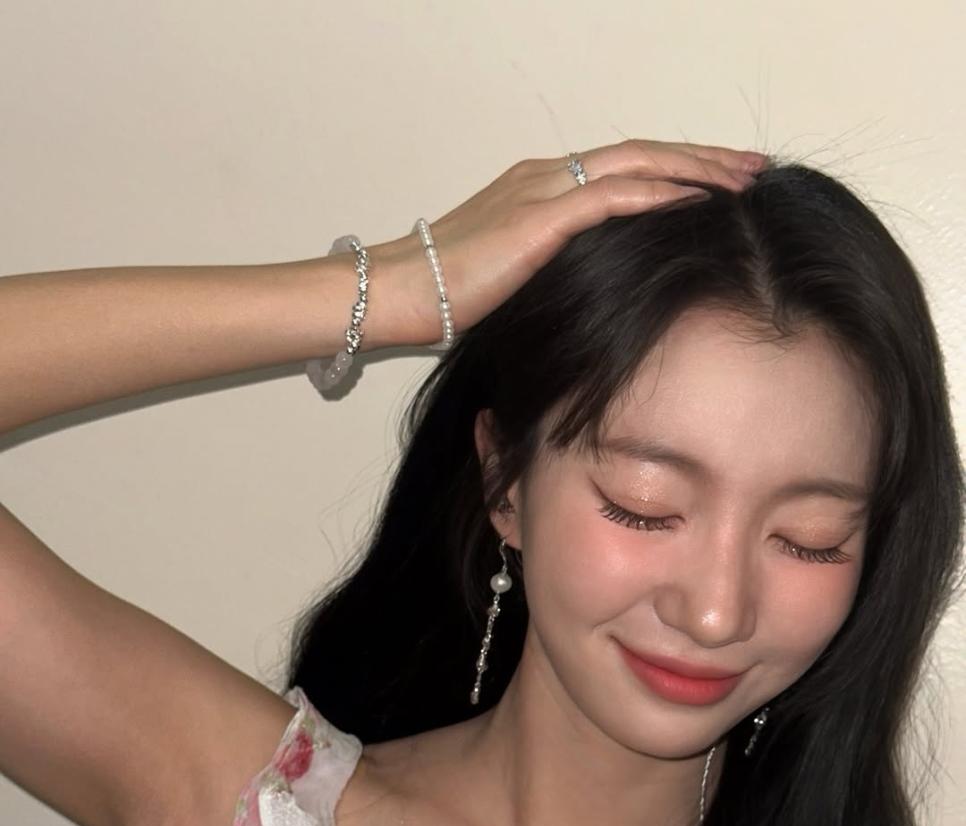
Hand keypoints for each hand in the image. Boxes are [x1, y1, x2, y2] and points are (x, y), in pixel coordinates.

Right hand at [364, 139, 767, 348]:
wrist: (401, 291)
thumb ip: (552, 267)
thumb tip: (591, 289)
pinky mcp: (540, 216)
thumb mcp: (512, 275)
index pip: (623, 166)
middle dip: (703, 158)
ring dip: (695, 170)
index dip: (676, 169)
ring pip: (638, 164)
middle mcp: (548, 175)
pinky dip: (659, 194)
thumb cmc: (446, 294)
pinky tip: (696, 200)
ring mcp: (544, 189)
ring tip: (742, 180)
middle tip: (752, 168)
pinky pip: (613, 196)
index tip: (719, 181)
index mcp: (541, 186)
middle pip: (642, 153)